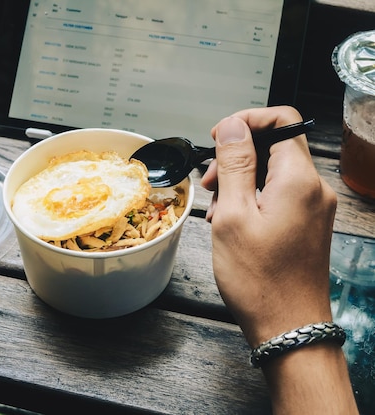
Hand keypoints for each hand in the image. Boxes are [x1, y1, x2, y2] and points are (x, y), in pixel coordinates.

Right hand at [200, 106, 336, 346]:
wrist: (289, 326)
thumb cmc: (260, 279)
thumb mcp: (234, 214)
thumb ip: (234, 164)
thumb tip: (233, 126)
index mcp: (299, 179)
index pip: (282, 120)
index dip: (246, 121)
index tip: (219, 138)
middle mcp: (314, 189)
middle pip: (276, 146)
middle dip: (238, 156)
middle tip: (209, 181)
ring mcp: (314, 207)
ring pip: (274, 172)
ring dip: (242, 180)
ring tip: (216, 209)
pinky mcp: (307, 223)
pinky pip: (280, 195)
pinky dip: (253, 199)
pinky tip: (232, 221)